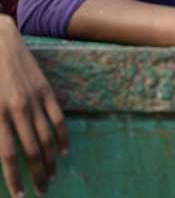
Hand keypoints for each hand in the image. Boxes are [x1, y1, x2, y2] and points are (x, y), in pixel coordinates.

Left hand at [0, 15, 67, 196]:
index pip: (7, 156)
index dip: (13, 178)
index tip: (18, 196)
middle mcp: (18, 110)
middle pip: (31, 150)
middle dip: (36, 175)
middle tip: (41, 192)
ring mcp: (35, 100)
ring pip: (47, 137)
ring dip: (50, 161)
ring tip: (51, 177)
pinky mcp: (47, 91)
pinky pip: (58, 118)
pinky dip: (62, 137)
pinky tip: (63, 151)